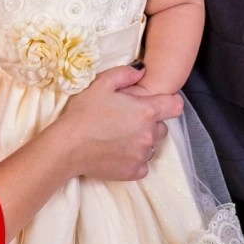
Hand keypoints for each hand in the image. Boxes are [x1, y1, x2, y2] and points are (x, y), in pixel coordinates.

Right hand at [56, 65, 180, 180]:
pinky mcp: (134, 172)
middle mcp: (149, 134)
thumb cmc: (84, 113)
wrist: (68, 147)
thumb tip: (142, 71)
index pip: (175, 106)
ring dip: (141, 141)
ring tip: (119, 137)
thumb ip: (126, 74)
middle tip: (126, 120)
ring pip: (152, 146)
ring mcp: (143, 155)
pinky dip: (134, 159)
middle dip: (149, 122)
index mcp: (146, 111)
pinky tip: (117, 152)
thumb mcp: (101, 84)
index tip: (155, 104)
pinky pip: (143, 164)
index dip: (167, 103)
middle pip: (162, 127)